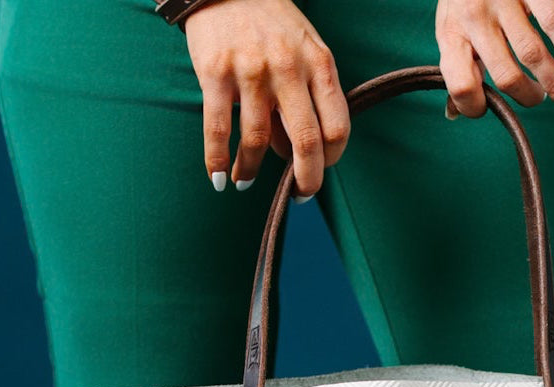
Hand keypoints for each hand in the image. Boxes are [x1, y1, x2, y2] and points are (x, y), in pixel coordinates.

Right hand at [183, 0, 349, 199]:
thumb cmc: (271, 23)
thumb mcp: (305, 50)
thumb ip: (308, 97)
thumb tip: (291, 152)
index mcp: (319, 64)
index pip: (338, 128)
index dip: (332, 160)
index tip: (320, 170)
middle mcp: (288, 68)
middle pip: (306, 142)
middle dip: (305, 180)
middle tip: (297, 196)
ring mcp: (251, 71)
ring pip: (257, 141)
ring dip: (251, 171)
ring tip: (245, 182)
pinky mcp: (215, 72)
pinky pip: (218, 128)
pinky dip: (217, 160)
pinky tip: (219, 179)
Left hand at [435, 0, 553, 120]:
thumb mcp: (450, 29)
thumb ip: (456, 68)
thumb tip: (454, 114)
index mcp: (452, 35)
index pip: (461, 86)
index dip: (475, 108)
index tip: (490, 108)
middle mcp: (475, 19)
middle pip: (506, 77)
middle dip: (529, 97)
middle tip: (538, 98)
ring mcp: (503, 1)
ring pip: (533, 55)